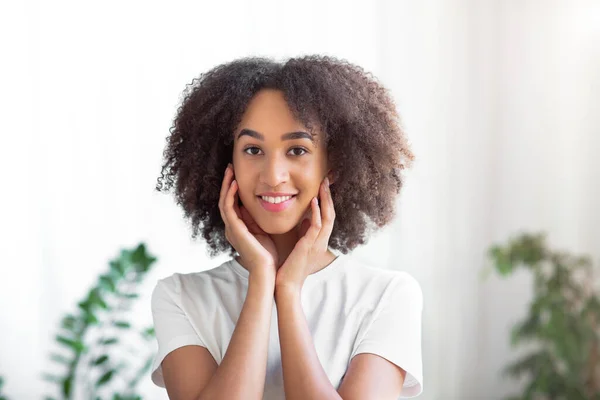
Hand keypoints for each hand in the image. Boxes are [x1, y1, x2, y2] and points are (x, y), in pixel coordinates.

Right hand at [219, 163, 277, 280]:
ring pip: (224, 201)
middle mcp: (231, 228)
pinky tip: (235, 183)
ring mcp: (231, 229)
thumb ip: (260, 220)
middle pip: (225, 200)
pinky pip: (228, 208)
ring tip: (230, 170)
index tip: (238, 174)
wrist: (267, 271)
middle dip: (227, 183)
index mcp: (238, 228)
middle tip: (230, 167)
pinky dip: (230, 195)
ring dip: (226, 185)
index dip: (233, 189)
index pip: (232, 204)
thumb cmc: (269, 255)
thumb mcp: (264, 232)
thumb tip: (268, 204)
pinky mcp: (234, 230)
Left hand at [275, 177, 334, 292]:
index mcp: (319, 240)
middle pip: (331, 214)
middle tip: (327, 179)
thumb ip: (305, 234)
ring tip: (323, 185)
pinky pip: (317, 227)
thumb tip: (306, 221)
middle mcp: (322, 241)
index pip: (327, 216)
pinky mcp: (309, 247)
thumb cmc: (290, 267)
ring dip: (326, 200)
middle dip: (329, 196)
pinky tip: (314, 201)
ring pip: (327, 218)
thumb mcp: (300, 247)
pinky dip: (316, 213)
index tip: (324, 186)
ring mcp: (317, 244)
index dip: (327, 201)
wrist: (286, 285)